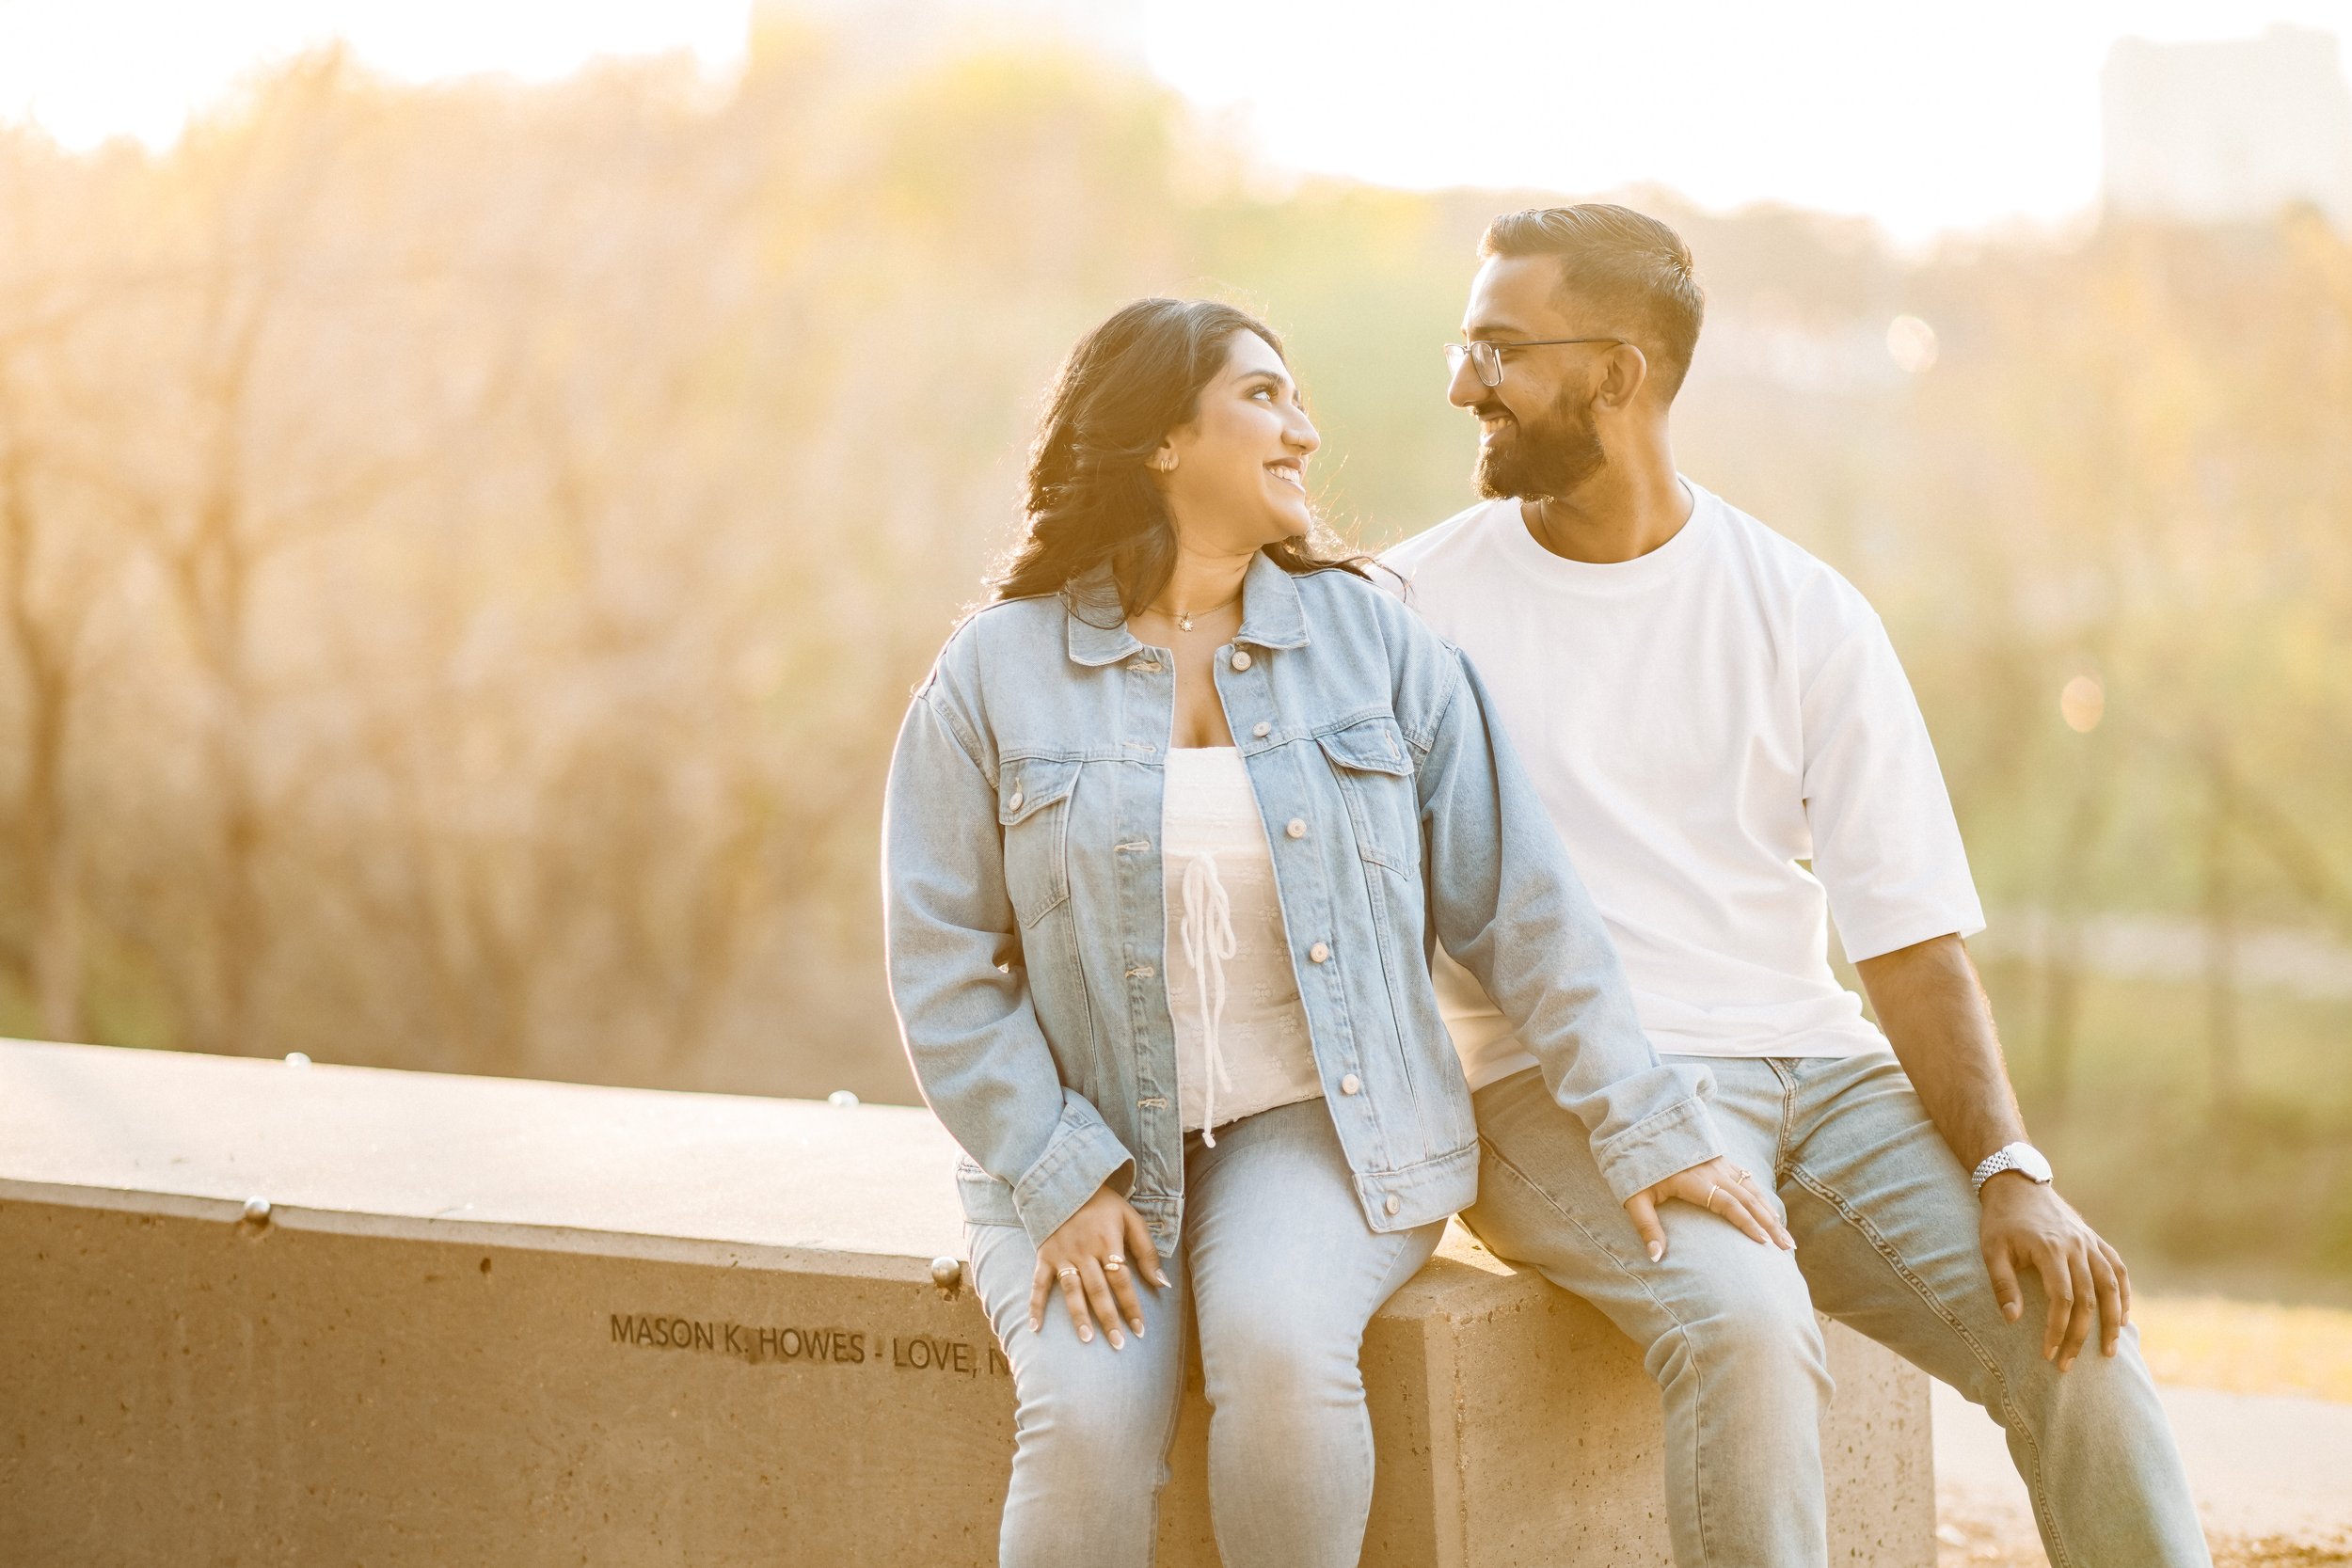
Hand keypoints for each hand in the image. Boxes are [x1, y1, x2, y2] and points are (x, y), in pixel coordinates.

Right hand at [1029, 1182, 1168, 1348]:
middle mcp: (1085, 1252)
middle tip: (1118, 1344)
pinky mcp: (1044, 1255)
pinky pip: (1039, 1283)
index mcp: (1108, 1243)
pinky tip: (1035, 1326)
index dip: (1132, 1306)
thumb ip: (1147, 1251)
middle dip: (1109, 1319)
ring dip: (1078, 1315)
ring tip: (1087, 1339)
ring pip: (1071, 1290)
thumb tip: (1163, 1283)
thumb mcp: (1131, 1219)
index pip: (1122, 1281)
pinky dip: (1035, 1304)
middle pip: (1098, 1290)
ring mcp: (1062, 1255)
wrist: (1067, 1180)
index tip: (1140, 1330)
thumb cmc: (1104, 1204)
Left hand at [1624, 1156, 1795, 1260]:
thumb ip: (1646, 1226)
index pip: (1728, 1204)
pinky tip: (1772, 1215)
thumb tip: (1656, 1257)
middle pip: (1748, 1199)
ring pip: (1753, 1190)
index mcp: (1694, 1180)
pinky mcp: (1721, 1160)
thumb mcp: (1635, 1197)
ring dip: (1771, 1213)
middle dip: (1770, 1224)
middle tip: (1788, 1247)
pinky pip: (1748, 1181)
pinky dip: (1763, 1199)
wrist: (1641, 1127)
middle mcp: (1713, 1170)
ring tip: (1787, 1237)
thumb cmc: (1635, 1167)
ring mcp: (1720, 1163)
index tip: (1763, 1242)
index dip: (1746, 1223)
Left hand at [1979, 1174, 2128, 1370]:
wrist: (2017, 1183)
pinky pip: (2118, 1269)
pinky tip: (2123, 1317)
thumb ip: (2002, 1284)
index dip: (2057, 1329)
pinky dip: (2124, 1294)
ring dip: (2113, 1320)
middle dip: (2081, 1336)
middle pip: (2088, 1299)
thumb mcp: (1991, 1249)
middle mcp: (2076, 1247)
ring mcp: (2089, 1242)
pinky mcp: (2095, 1239)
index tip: (2048, 1353)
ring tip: (2108, 1350)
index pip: (2062, 1299)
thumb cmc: (2000, 1220)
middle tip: (2069, 1364)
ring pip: (2111, 1286)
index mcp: (2050, 1249)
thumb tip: (2012, 1320)